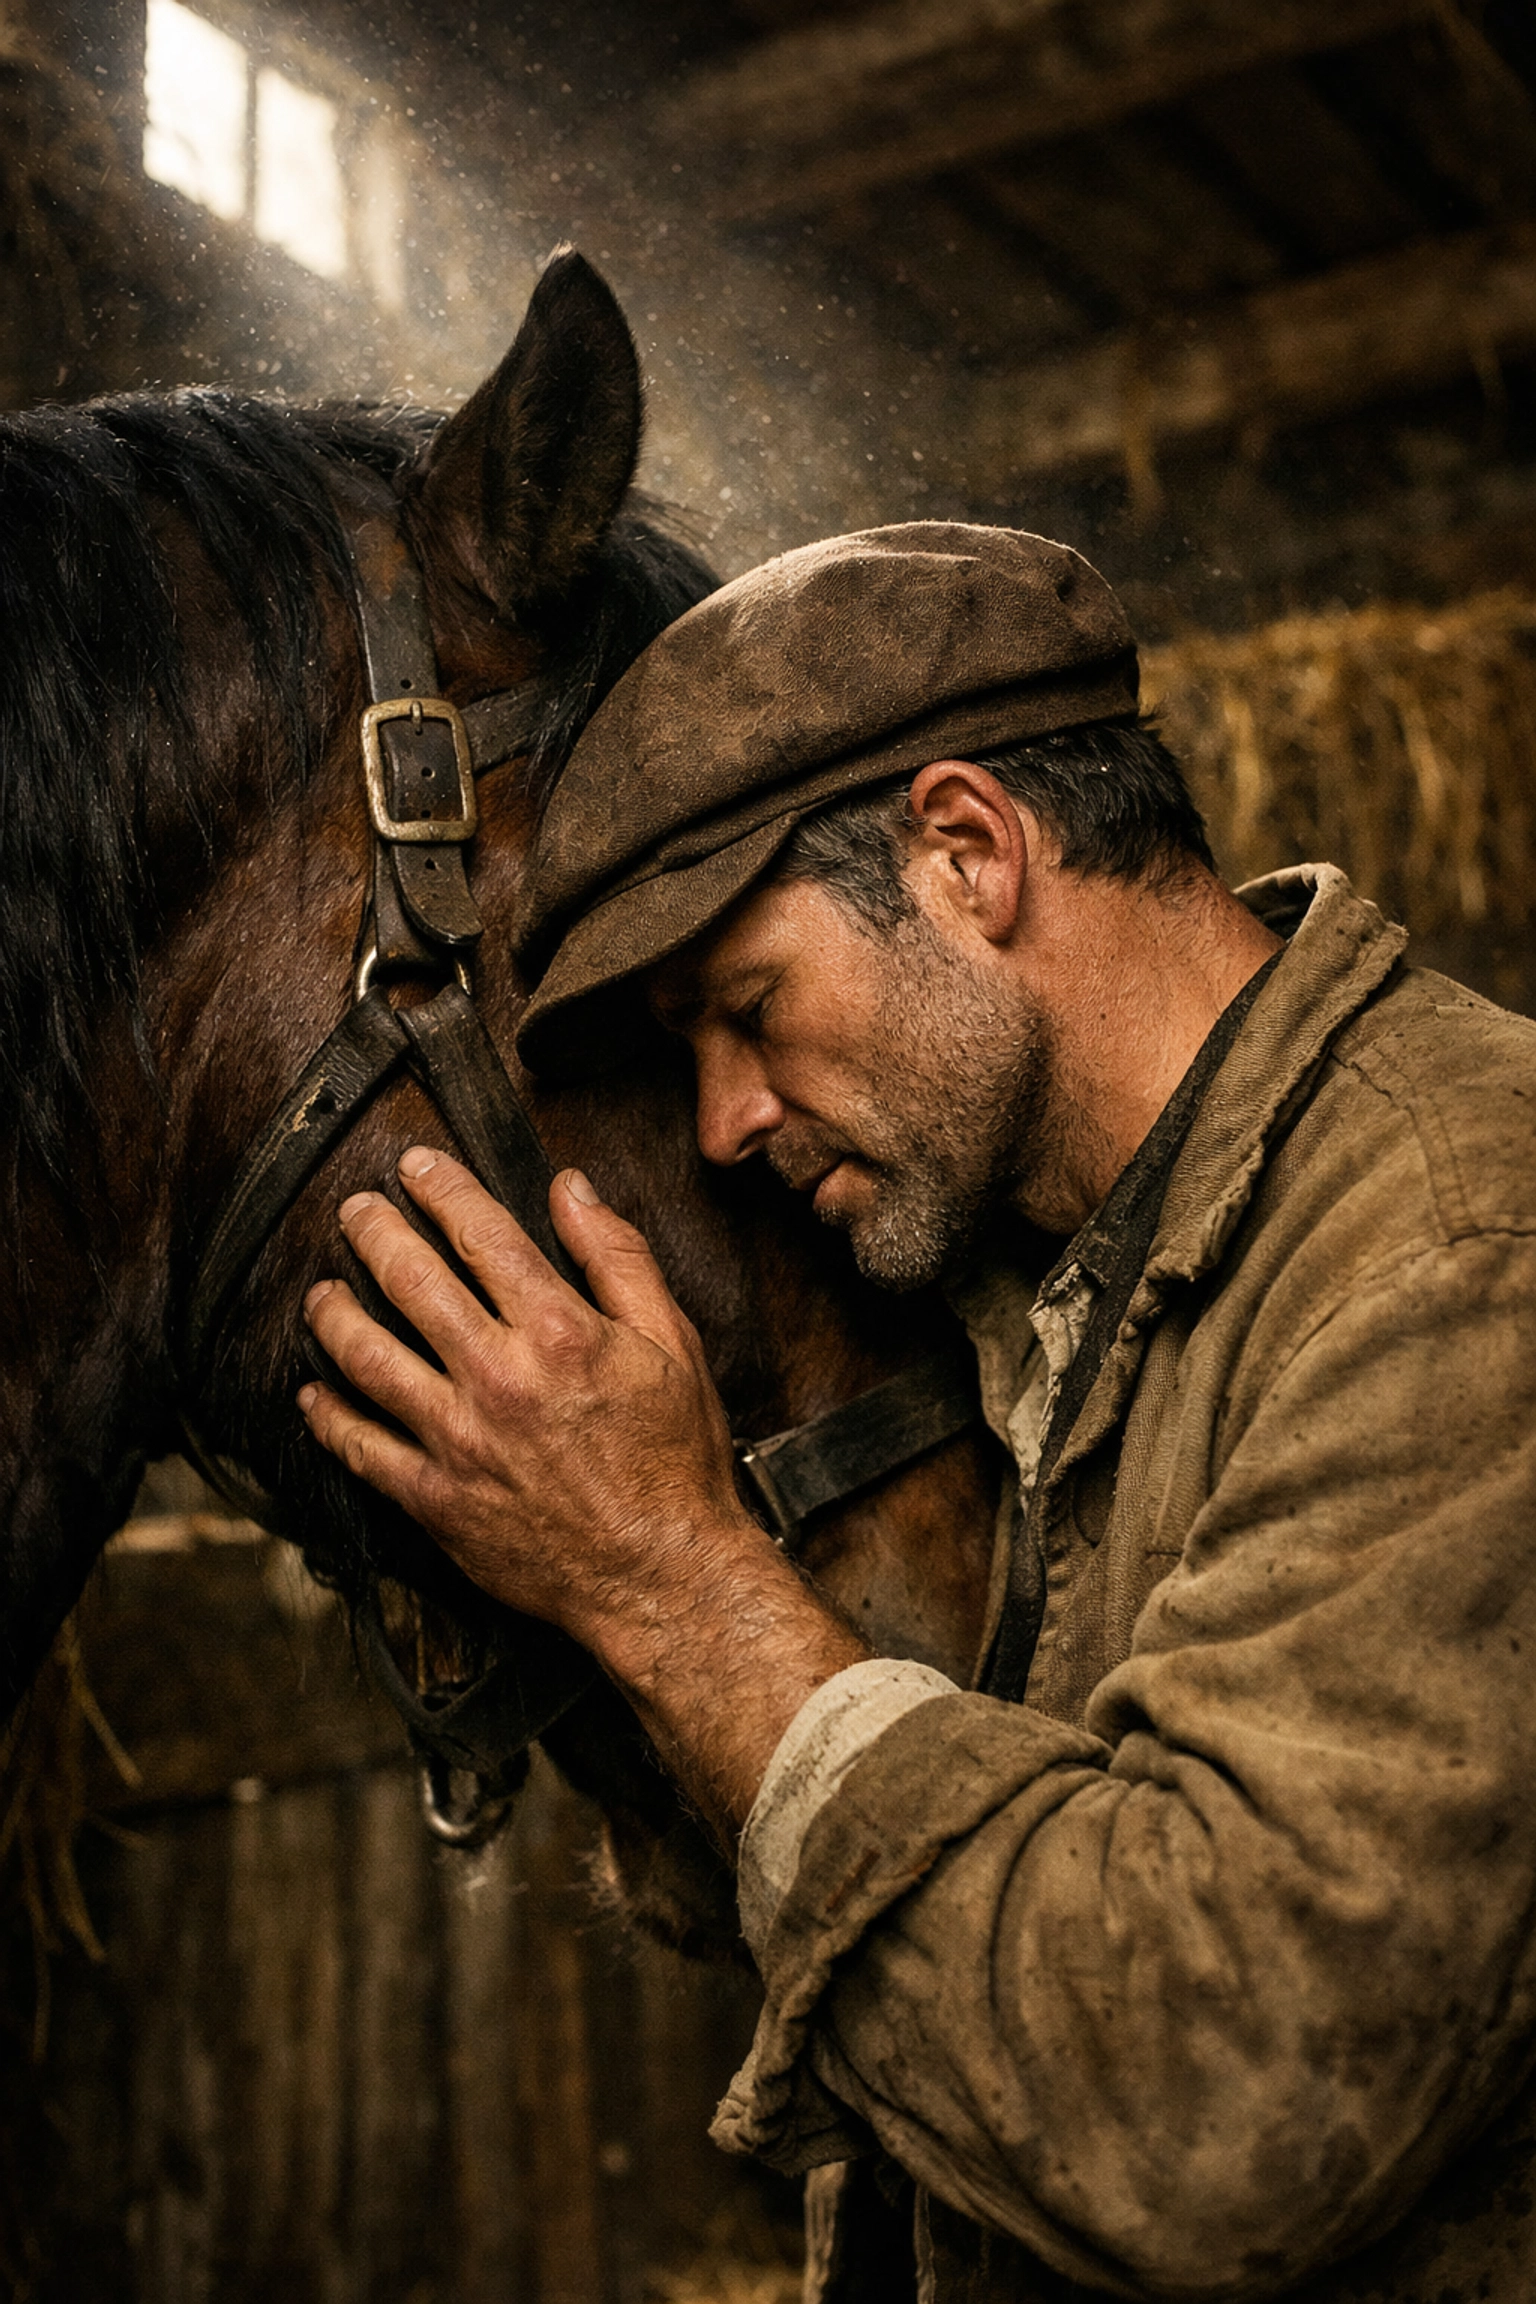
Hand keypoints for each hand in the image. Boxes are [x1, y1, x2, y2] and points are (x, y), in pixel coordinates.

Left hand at [298, 1150, 866, 1833]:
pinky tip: (314, 1392)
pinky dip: (328, 1416)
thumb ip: (618, 1258)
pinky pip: (362, 1448)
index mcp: (560, 1331)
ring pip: (369, 1357)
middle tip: (356, 1210)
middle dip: (375, 1232)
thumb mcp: (673, 1344)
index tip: (416, 1168)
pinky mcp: (435, 1498)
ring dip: (335, 1313)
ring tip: (322, 1292)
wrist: (662, 1575)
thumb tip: (572, 1189)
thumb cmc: (676, 1462)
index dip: (441, 1190)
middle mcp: (499, 1377)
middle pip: (412, 1280)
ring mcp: (459, 1440)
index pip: (482, 1234)